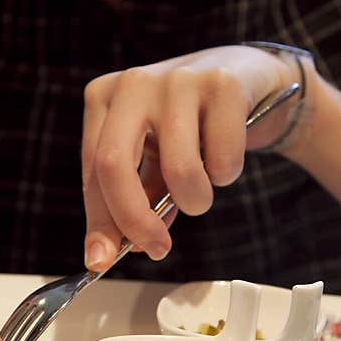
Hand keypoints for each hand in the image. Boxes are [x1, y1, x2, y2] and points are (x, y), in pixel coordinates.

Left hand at [81, 45, 297, 269]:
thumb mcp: (151, 160)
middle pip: (115, 164)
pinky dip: (227, 175)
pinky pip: (223, 160)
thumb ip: (134, 201)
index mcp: (104, 99)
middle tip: (156, 249)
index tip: (101, 261)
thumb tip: (120, 249)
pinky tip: (226, 155)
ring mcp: (177, 79)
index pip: (93, 170)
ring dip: (195, 201)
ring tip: (201, 191)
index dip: (99, 221)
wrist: (247, 79)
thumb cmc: (188, 127)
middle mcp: (133, 84)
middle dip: (135, 220)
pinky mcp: (222, 85)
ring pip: (179, 170)